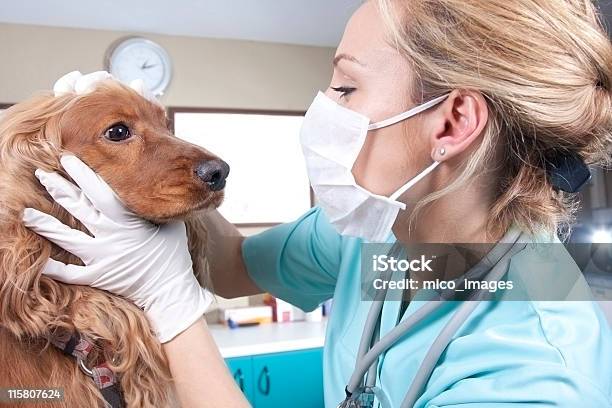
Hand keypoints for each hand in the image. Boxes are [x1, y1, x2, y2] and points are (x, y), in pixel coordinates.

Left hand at [22, 155, 211, 342]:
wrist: (171, 291)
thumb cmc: (174, 254)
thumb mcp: (170, 223)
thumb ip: (157, 206)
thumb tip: (154, 185)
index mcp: (128, 221)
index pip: (99, 191)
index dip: (82, 174)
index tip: (68, 159)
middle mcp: (110, 236)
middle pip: (77, 208)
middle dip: (58, 189)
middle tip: (42, 174)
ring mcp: (101, 257)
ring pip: (66, 238)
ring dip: (45, 225)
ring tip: (26, 214)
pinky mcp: (98, 276)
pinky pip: (69, 273)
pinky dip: (53, 268)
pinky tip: (39, 261)